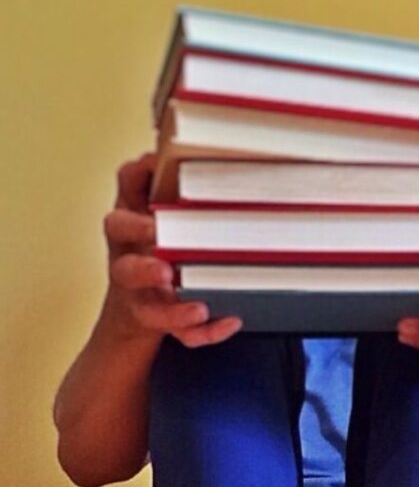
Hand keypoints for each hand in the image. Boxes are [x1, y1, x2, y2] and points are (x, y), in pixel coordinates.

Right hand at [102, 154, 241, 347]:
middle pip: (123, 261)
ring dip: (172, 309)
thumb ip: (157, 187)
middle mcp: (129, 261)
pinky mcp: (160, 324)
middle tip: (165, 264)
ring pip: (148, 307)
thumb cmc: (150, 252)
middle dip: (144, 259)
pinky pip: (182, 334)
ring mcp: (141, 297)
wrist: (132, 313)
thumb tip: (172, 152)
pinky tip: (230, 321)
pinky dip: (205, 332)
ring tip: (198, 306)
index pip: (121, 209)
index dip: (135, 193)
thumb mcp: (149, 215)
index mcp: (128, 232)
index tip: (158, 178)